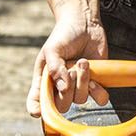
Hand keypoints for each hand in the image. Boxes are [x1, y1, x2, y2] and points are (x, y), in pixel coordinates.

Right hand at [27, 0, 106, 116]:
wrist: (85, 23)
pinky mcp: (95, 83)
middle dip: (67, 91)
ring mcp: (78, 86)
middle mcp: (60, 86)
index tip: (39, 112)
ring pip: (80, 100)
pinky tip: (96, 80)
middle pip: (61, 106)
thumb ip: (54, 68)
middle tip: (70, 69)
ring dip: (84, 81)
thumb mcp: (53, 49)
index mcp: (44, 79)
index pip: (37, 101)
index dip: (37, 109)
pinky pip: (99, 99)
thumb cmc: (64, 35)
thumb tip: (63, 89)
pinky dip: (99, 92)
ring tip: (83, 62)